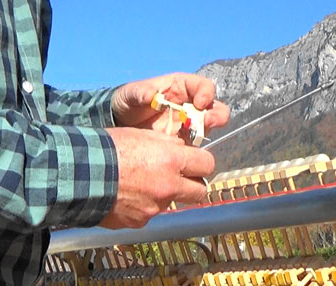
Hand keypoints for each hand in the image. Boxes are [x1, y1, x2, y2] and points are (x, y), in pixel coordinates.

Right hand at [99, 127, 214, 228]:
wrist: (78, 176)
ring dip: (163, 194)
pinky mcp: (140, 221)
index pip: (207, 164)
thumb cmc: (106, 150)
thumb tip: (181, 148)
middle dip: (193, 185)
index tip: (196, 163)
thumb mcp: (140, 135)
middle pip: (200, 192)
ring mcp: (155, 207)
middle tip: (181, 179)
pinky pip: (149, 214)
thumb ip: (166, 144)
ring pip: (171, 202)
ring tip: (139, 184)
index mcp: (171, 161)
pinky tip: (126, 196)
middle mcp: (168, 187)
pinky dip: (142, 207)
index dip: (202, 163)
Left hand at [111, 72, 229, 137]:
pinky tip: (186, 150)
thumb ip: (141, 93)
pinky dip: (195, 148)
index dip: (206, 93)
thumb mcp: (131, 93)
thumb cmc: (129, 101)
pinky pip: (196, 145)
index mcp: (181, 87)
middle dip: (216, 115)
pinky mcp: (183, 141)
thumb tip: (152, 95)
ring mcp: (189, 124)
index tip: (200, 103)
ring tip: (196, 137)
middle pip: (214, 108)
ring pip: (209, 127)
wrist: (120, 122)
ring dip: (207, 132)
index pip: (203, 86)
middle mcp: (190, 105)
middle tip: (207, 122)